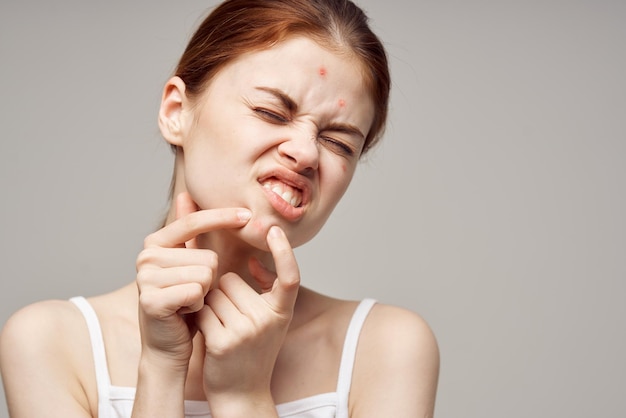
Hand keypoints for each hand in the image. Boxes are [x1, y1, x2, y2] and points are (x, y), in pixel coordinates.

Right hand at [135, 192, 250, 367]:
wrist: (168, 346)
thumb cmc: (183, 303)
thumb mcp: (189, 263)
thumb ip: (189, 231)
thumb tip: (185, 195)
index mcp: (155, 243)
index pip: (194, 222)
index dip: (223, 217)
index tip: (248, 215)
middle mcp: (146, 257)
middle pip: (208, 256)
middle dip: (211, 278)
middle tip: (193, 293)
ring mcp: (145, 278)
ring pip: (205, 274)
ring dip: (205, 293)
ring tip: (188, 303)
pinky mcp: (151, 300)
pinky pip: (196, 292)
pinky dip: (198, 306)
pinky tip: (185, 313)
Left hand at [197, 226, 299, 403]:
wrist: (241, 394)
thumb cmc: (252, 351)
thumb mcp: (268, 321)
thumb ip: (265, 290)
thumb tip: (254, 261)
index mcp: (282, 312)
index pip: (290, 276)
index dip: (284, 252)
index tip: (275, 230)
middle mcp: (268, 320)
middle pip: (232, 280)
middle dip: (224, 292)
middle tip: (231, 319)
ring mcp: (246, 331)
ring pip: (214, 293)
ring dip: (210, 304)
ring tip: (221, 328)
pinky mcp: (223, 341)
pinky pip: (203, 310)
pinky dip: (200, 318)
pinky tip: (209, 336)